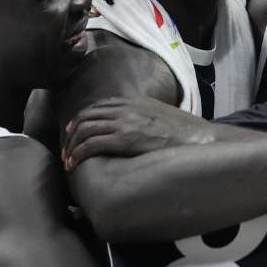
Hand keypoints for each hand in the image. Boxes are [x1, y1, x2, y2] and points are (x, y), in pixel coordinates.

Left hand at [62, 97, 214, 167]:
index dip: (83, 118)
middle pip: (87, 116)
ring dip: (72, 146)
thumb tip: (139, 128)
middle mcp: (126, 108)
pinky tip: (74, 164)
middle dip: (72, 133)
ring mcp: (124, 123)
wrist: (198, 138)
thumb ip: (146, 116)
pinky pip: (91, 145)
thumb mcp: (162, 114)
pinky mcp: (124, 140)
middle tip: (67, 148)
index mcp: (135, 101)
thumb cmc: (185, 132)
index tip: (76, 131)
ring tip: (68, 160)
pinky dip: (78, 154)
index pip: (99, 106)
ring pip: (85, 130)